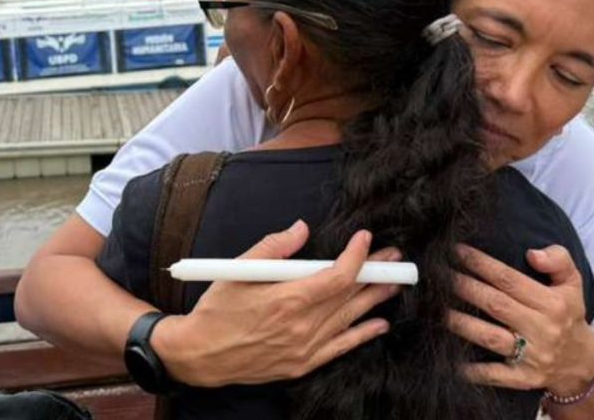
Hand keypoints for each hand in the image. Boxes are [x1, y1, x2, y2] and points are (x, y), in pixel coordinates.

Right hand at [151, 221, 401, 386]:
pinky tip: (379, 323)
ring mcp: (304, 348)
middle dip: (375, 273)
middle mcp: (301, 327)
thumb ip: (273, 247)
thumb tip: (301, 228)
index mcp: (287, 300)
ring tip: (395, 283)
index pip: (338, 276)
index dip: (357, 256)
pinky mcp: (302, 364)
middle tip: (395, 258)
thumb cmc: (216, 311)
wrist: (199, 356)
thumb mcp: (238, 270)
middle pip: (351, 296)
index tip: (365, 238)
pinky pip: (341, 347)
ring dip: (375, 299)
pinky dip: (363, 334)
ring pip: (350, 319)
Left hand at [448, 244, 593, 394]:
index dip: (481, 264)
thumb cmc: (568, 315)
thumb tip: (532, 253)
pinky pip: (495, 375)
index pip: (509, 280)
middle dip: (465, 288)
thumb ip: (558, 260)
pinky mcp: (523, 379)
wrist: (580, 362)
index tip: (458, 252)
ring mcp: (532, 356)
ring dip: (462, 323)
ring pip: (491, 337)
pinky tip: (452, 361)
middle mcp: (541, 329)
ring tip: (438, 310)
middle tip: (440, 276)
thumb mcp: (573, 283)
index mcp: (552, 303)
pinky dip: (474, 370)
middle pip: (496, 305)